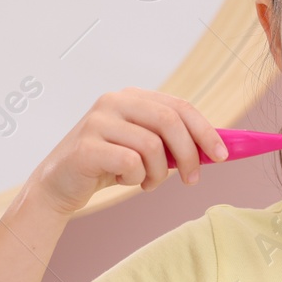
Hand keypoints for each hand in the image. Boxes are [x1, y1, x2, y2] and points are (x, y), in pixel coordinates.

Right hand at [29, 87, 226, 216]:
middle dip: (190, 154)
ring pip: (152, 146)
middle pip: (170, 121)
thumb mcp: (144, 149)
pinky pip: (131, 163)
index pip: (179, 106)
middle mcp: (114, 101)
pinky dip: (135, 179)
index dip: (205, 130)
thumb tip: (216, 149)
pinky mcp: (86, 146)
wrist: (59, 184)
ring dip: (158, 173)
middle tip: (192, 180)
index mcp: (132, 97)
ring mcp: (97, 121)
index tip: (222, 156)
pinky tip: (122, 180)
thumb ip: (173, 143)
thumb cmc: (107, 166)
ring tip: (146, 183)